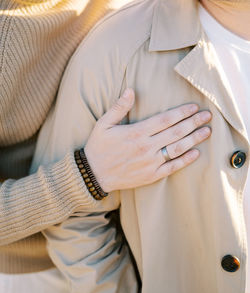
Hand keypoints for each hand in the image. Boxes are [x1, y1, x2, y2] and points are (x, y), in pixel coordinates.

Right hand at [84, 88, 211, 191]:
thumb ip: (118, 107)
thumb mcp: (103, 124)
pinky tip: (196, 153)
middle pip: (176, 132)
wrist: (93, 174)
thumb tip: (131, 90)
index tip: (194, 107)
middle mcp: (146, 147)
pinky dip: (185, 160)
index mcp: (136, 132)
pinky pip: (172, 167)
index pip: (165, 120)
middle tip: (208, 116)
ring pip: (177, 149)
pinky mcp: (151, 175)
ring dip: (194, 139)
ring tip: (207, 131)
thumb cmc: (99, 148)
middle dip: (194, 122)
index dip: (182, 112)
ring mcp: (150, 162)